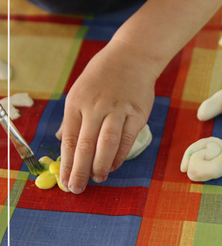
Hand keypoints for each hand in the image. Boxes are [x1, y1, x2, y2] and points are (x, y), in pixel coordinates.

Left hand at [56, 39, 157, 193]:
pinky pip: (127, 140)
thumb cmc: (103, 75)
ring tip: (98, 178)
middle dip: (79, 171)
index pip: (68, 139)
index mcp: (76, 102)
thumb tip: (60, 139)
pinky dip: (120, 155)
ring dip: (101, 165)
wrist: (132, 57)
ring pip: (106, 144)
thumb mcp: (80, 90)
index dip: (66, 163)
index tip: (64, 180)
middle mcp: (94, 106)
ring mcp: (117, 109)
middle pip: (85, 145)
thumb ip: (72, 117)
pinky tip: (115, 164)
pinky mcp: (137, 113)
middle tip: (77, 188)